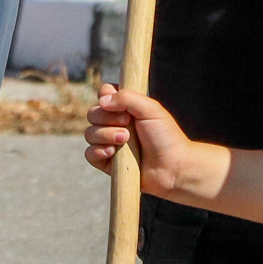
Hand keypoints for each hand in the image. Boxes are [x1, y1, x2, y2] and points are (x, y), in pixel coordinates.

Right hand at [83, 82, 194, 196]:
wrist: (172, 168)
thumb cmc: (165, 137)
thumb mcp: (150, 109)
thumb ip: (127, 97)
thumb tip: (102, 100)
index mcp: (126, 109)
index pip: (103, 95)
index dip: (106, 97)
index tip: (119, 104)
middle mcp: (115, 124)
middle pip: (92, 114)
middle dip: (107, 119)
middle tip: (128, 125)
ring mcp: (110, 144)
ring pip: (90, 134)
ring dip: (106, 136)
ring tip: (125, 141)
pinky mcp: (107, 163)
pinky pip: (89, 154)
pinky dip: (98, 152)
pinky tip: (112, 153)